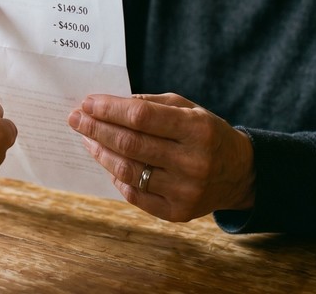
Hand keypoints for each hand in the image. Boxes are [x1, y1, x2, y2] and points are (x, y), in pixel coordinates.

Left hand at [68, 93, 254, 221]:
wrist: (239, 173)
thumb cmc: (206, 133)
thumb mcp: (188, 109)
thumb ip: (150, 105)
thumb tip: (108, 105)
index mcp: (197, 130)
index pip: (141, 117)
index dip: (109, 109)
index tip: (87, 102)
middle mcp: (193, 162)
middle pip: (130, 144)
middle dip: (96, 128)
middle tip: (75, 118)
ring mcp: (185, 191)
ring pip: (128, 171)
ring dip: (100, 152)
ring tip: (87, 138)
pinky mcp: (178, 213)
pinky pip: (135, 194)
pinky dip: (117, 177)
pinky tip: (109, 163)